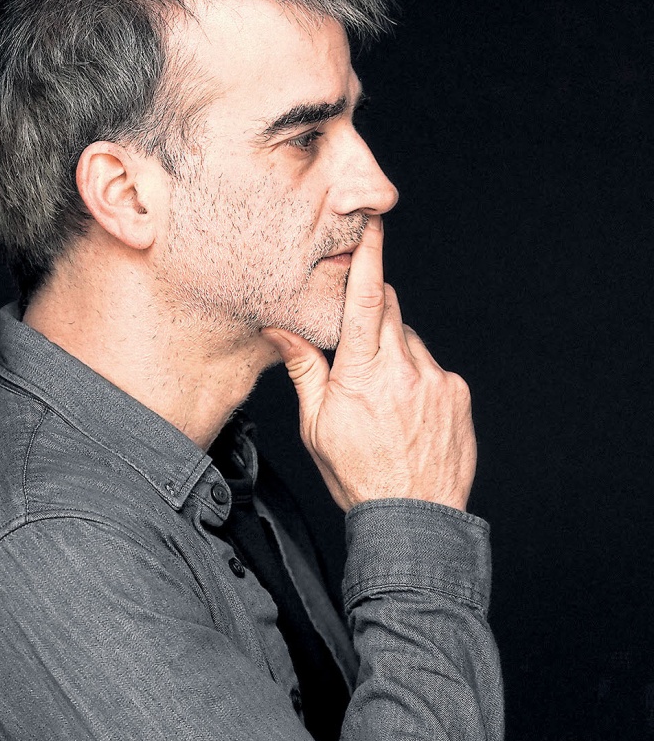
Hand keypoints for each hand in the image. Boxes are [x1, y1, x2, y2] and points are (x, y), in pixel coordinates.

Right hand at [263, 218, 475, 511]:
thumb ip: (305, 369)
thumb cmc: (359, 476)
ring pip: (410, 342)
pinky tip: (407, 413)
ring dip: (394, 354)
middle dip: (371, 312)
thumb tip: (282, 330)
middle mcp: (405, 369)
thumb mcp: (317, 425)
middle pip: (390, 310)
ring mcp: (437, 381)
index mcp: (364, 374)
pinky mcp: (458, 394)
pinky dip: (417, 378)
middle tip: (356, 348)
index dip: (368, 257)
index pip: (366, 300)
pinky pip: (433, 369)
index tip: (372, 223)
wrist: (414, 517)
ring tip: (383, 400)